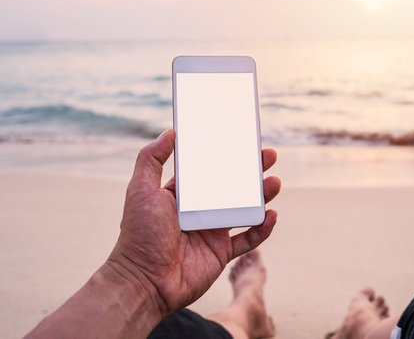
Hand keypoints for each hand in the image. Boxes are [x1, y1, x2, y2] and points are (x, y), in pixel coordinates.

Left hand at [104, 129, 280, 316]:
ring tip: (274, 182)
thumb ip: (151, 158)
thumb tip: (170, 132)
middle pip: (233, 186)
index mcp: (183, 195)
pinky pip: (248, 238)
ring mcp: (213, 231)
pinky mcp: (221, 252)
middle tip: (268, 155)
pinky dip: (262, 228)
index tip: (242, 139)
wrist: (144, 281)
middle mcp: (200, 210)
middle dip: (252, 170)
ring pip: (245, 209)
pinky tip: (270, 215)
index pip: (209, 169)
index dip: (226, 154)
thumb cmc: (139, 235)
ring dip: (262, 195)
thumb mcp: (141, 189)